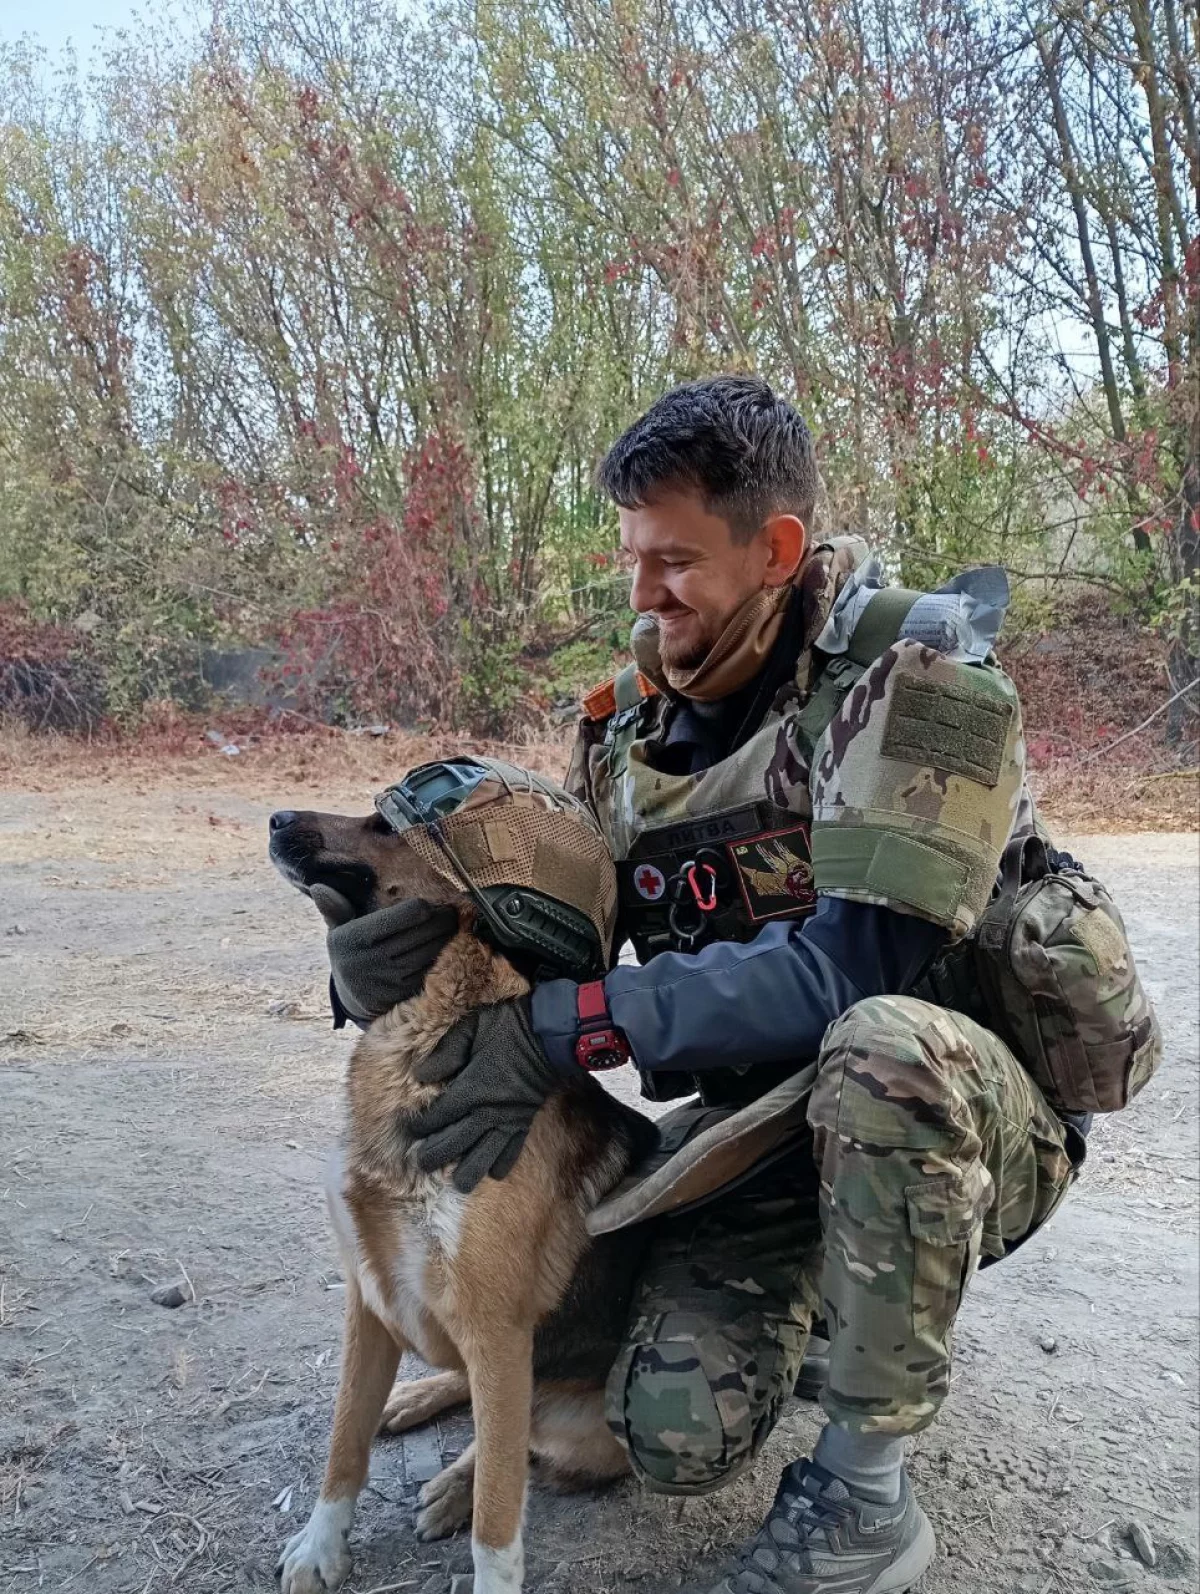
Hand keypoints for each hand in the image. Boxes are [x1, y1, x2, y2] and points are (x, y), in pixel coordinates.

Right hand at [316, 887, 458, 1026]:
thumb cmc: (352, 953)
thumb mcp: (339, 932)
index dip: (426, 908)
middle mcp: (370, 959)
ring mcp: (388, 979)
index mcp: (355, 937)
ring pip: (432, 952)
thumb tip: (319, 887)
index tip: (432, 906)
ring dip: (448, 939)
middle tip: (454, 914)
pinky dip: (444, 959)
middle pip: (424, 932)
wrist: (353, 998)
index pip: (408, 914)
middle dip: (444, 921)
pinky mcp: (402, 995)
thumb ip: (335, 909)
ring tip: (454, 929)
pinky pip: (431, 972)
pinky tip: (449, 950)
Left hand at [409, 997, 567, 1191]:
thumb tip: (420, 1076)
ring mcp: (507, 1121)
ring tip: (457, 1184)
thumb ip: (445, 1053)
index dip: (419, 1127)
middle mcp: (486, 1111)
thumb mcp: (471, 1029)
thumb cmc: (507, 1027)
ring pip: (484, 1157)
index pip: (437, 1117)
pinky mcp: (523, 1123)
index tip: (408, 1129)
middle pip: (454, 1144)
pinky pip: (513, 1152)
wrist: (547, 1035)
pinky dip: (502, 1165)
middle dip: (434, 1156)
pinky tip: (493, 1174)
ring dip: (468, 1173)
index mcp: (470, 1088)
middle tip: (422, 1164)